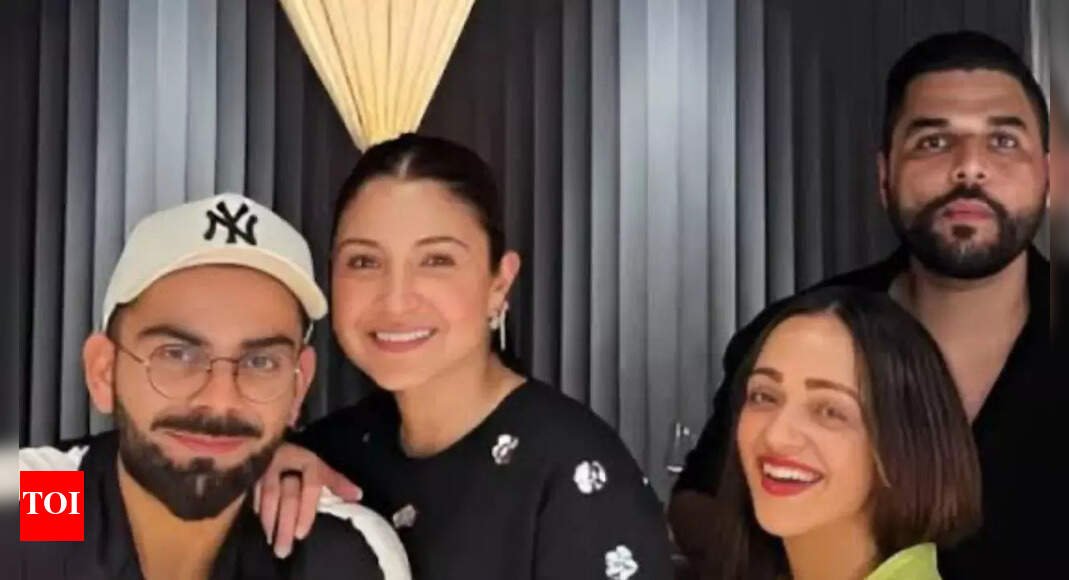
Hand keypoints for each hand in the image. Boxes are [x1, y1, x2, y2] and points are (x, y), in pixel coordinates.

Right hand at [254, 443, 361, 557]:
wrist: (272, 442)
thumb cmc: (300, 459)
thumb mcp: (319, 467)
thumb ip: (336, 483)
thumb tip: (358, 495)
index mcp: (308, 461)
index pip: (310, 488)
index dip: (306, 512)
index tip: (301, 534)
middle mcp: (287, 462)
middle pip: (288, 496)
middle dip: (286, 524)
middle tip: (284, 549)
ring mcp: (267, 465)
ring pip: (268, 496)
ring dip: (269, 520)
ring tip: (271, 540)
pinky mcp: (252, 470)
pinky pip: (252, 490)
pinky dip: (256, 509)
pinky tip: (260, 524)